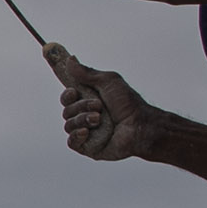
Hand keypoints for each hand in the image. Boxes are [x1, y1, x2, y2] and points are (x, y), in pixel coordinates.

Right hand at [48, 47, 145, 161]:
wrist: (140, 125)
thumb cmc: (129, 104)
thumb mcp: (108, 81)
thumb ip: (87, 72)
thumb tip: (70, 60)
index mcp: (88, 101)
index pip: (67, 98)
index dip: (67, 95)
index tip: (74, 91)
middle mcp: (85, 116)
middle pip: (66, 110)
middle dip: (81, 106)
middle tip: (99, 106)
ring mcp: (86, 133)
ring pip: (68, 125)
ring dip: (83, 119)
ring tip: (99, 119)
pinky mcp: (88, 147)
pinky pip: (71, 142)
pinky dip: (76, 135)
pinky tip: (87, 132)